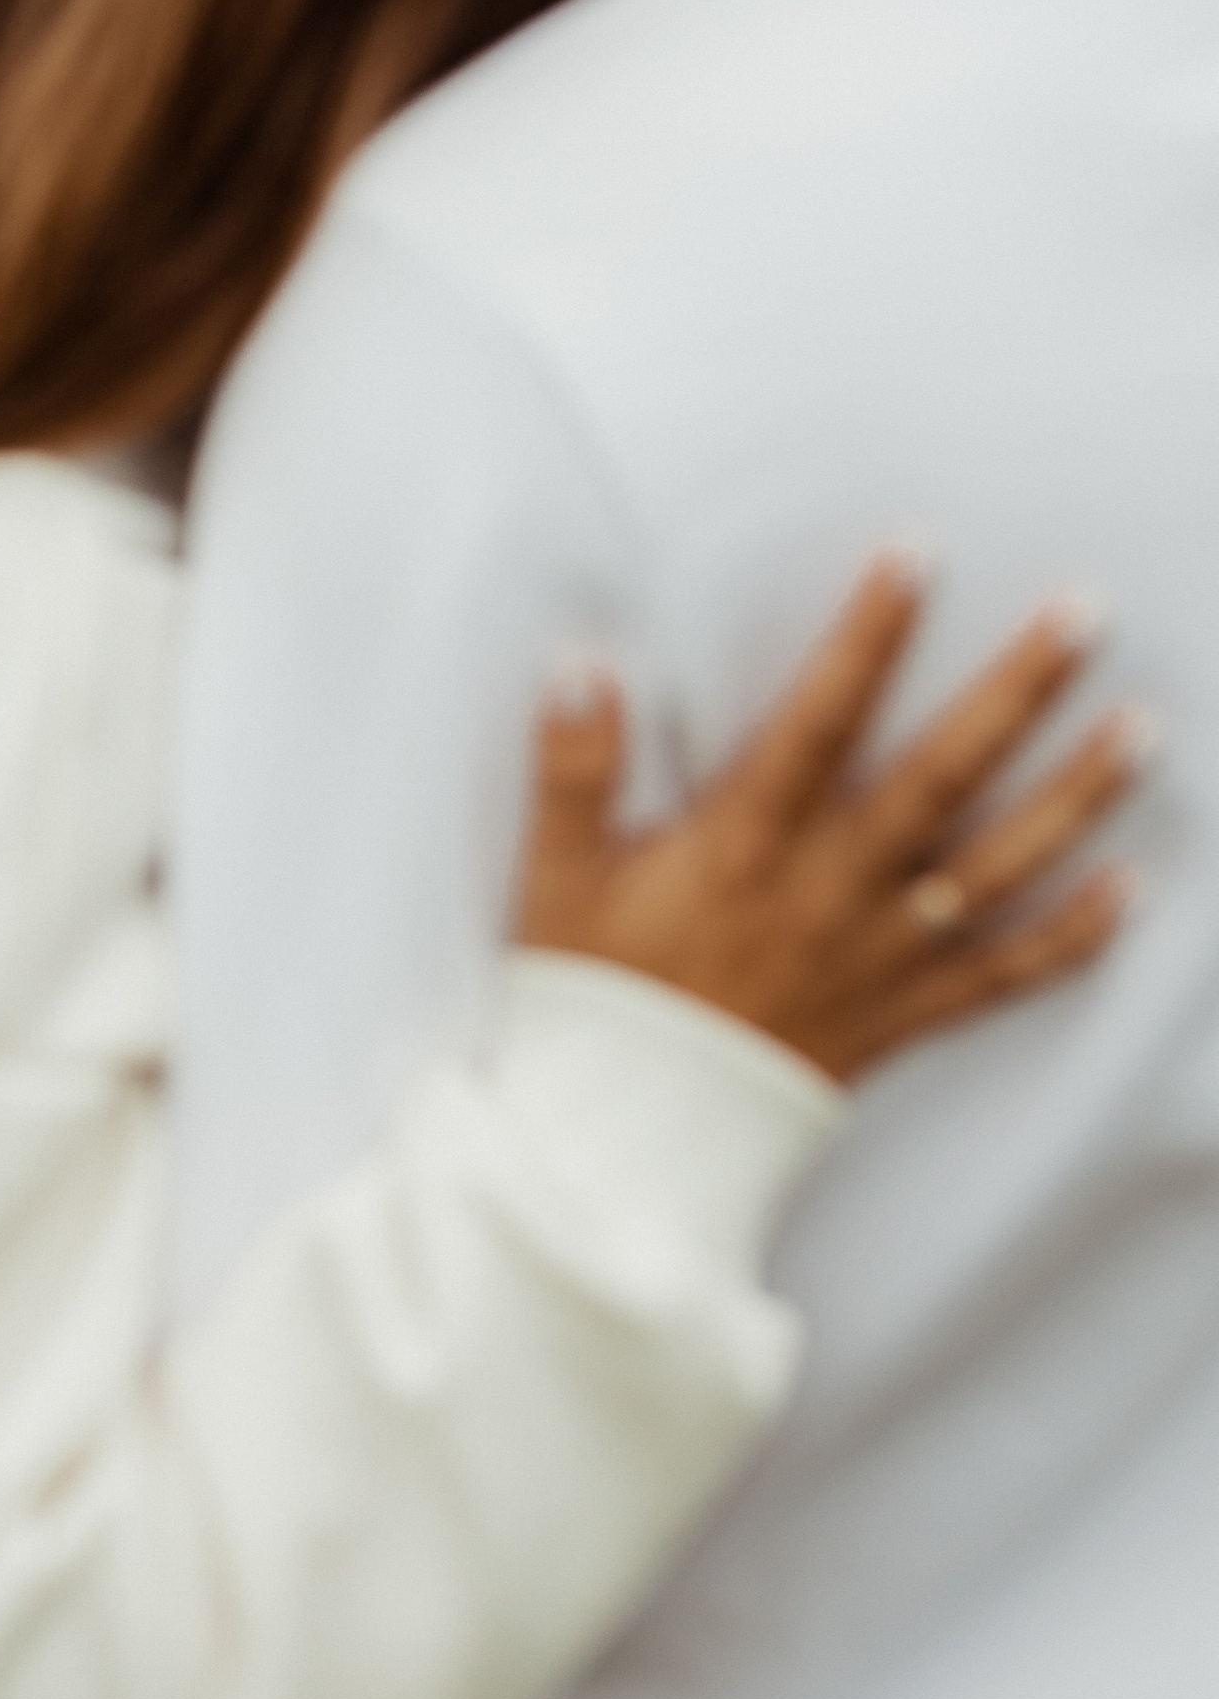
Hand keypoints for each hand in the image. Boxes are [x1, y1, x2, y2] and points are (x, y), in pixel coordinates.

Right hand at [514, 561, 1144, 1084]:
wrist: (622, 1143)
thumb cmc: (591, 999)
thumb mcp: (558, 874)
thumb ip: (573, 765)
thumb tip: (584, 663)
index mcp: (746, 844)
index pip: (820, 720)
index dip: (869, 635)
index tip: (916, 556)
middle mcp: (830, 891)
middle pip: (941, 777)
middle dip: (1017, 692)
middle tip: (1082, 616)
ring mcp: (878, 955)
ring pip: (998, 866)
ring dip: (1076, 796)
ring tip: (1140, 727)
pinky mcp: (900, 1015)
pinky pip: (1002, 978)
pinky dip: (1073, 939)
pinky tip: (1129, 889)